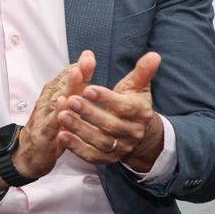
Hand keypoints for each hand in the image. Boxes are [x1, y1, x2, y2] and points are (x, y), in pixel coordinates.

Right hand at [11, 50, 96, 179]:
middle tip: (86, 59)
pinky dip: (57, 112)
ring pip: (57, 99)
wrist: (27, 154)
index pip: (66, 77)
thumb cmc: (48, 129)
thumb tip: (83, 69)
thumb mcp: (62, 109)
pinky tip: (64, 104)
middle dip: (76, 72)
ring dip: (67, 86)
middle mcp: (48, 102)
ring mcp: (44, 117)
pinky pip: (51, 122)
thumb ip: (73, 90)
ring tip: (77, 74)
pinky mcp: (43, 134)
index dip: (79, 66)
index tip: (89, 55)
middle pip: (63, 84)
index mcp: (54, 96)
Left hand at [58, 51, 163, 171]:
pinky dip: (76, 147)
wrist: (141, 135)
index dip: (106, 98)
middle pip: (110, 125)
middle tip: (70, 100)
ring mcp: (120, 147)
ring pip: (99, 141)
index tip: (88, 88)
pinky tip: (61, 135)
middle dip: (89, 113)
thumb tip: (154, 55)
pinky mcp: (108, 158)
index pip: (124, 107)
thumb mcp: (138, 88)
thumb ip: (142, 72)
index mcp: (140, 113)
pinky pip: (92, 155)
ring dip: (79, 129)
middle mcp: (132, 132)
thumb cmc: (133, 105)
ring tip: (61, 116)